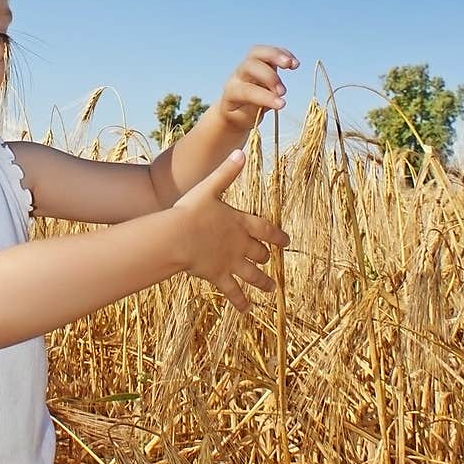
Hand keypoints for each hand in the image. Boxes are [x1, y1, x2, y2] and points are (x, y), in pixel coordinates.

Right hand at [172, 150, 289, 311]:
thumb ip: (226, 173)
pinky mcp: (219, 276)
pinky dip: (241, 302)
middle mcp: (240, 244)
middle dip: (266, 257)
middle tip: (271, 261)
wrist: (177, 236)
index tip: (286, 242)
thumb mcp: (209, 188)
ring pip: (253, 275)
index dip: (277, 236)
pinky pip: (233, 292)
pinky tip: (247, 310)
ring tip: (271, 289)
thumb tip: (240, 153)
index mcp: (240, 222)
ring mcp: (231, 262)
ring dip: (263, 282)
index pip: (265, 229)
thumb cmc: (190, 210)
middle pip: (259, 253)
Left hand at [216, 45, 298, 136]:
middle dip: (269, 77)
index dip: (265, 96)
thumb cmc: (240, 115)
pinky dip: (282, 54)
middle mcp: (238, 75)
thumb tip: (266, 104)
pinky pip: (269, 52)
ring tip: (292, 64)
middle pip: (250, 66)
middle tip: (283, 92)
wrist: (234, 107)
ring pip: (257, 52)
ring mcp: (248, 65)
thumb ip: (252, 112)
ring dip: (276, 56)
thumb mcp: (243, 119)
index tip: (282, 104)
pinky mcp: (259, 61)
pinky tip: (294, 64)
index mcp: (232, 91)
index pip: (247, 90)